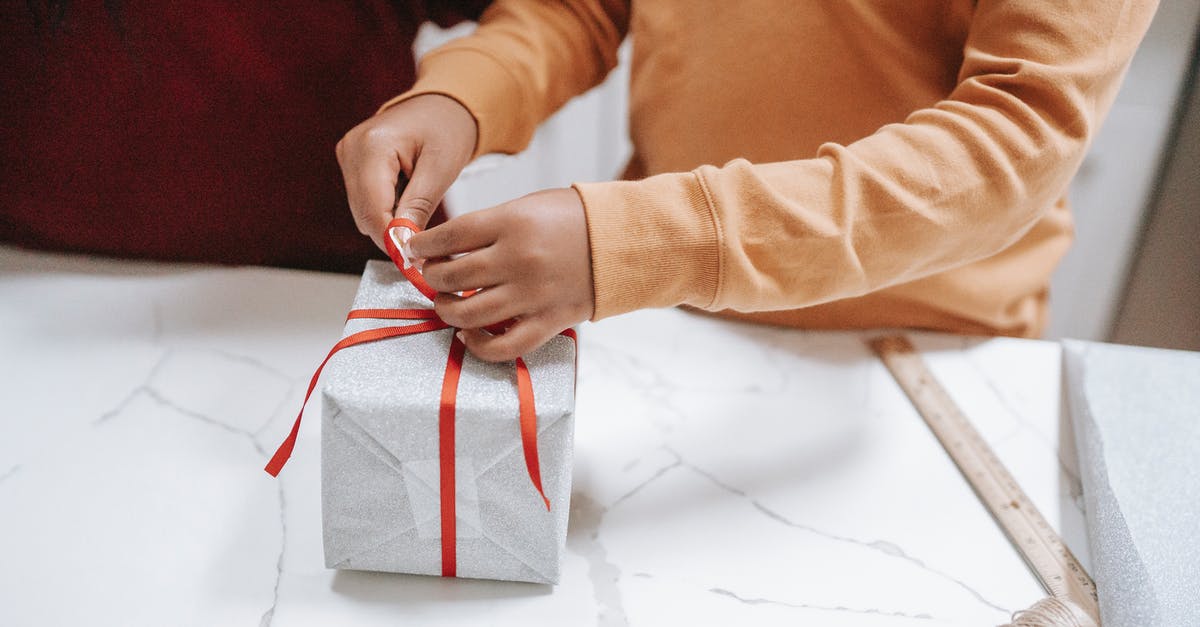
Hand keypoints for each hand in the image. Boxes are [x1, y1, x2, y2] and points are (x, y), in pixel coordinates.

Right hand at [336, 94, 476, 249]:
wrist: (442, 105)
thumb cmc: (447, 126)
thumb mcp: (441, 168)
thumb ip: (419, 207)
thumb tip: (404, 243)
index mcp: (372, 146)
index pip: (372, 209)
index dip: (391, 240)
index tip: (413, 262)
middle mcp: (352, 149)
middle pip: (364, 214)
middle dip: (393, 232)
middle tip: (425, 243)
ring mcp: (348, 155)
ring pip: (363, 212)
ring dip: (391, 221)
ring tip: (421, 208)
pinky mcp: (352, 163)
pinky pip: (365, 201)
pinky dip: (387, 209)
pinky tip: (409, 197)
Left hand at [408, 188, 594, 361]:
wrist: (625, 241)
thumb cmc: (575, 219)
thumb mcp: (528, 206)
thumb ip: (489, 226)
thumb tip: (447, 247)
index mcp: (512, 223)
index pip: (450, 237)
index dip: (424, 246)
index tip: (415, 249)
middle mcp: (519, 260)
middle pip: (453, 276)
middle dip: (432, 277)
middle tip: (432, 275)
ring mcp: (533, 294)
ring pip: (468, 313)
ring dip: (447, 310)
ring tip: (447, 303)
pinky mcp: (548, 321)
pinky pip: (502, 346)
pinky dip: (478, 346)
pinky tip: (469, 334)